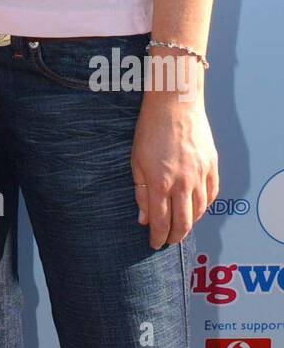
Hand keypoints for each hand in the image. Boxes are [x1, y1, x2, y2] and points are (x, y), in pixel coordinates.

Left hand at [131, 81, 218, 248]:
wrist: (175, 105)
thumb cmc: (150, 130)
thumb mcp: (136, 161)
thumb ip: (140, 192)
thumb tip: (143, 219)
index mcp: (160, 183)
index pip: (161, 221)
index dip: (157, 236)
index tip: (154, 243)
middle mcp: (182, 183)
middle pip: (182, 223)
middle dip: (174, 237)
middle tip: (167, 242)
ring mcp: (200, 175)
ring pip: (198, 211)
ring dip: (189, 224)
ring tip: (180, 227)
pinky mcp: (212, 166)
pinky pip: (211, 195)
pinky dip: (204, 207)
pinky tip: (196, 209)